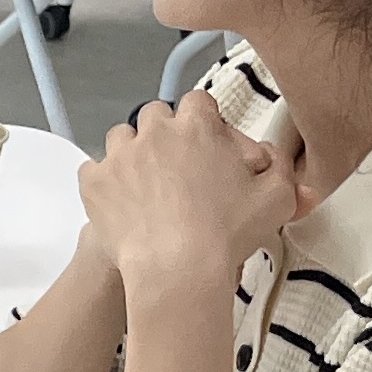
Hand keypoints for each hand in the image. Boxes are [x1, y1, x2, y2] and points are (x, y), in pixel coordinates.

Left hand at [74, 90, 303, 294]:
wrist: (177, 268)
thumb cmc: (227, 233)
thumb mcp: (276, 197)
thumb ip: (280, 169)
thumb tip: (272, 158)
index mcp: (197, 127)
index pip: (198, 102)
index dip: (203, 120)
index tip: (207, 142)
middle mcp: (154, 133)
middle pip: (156, 115)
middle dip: (165, 134)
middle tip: (178, 165)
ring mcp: (119, 156)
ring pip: (121, 137)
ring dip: (133, 153)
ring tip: (147, 183)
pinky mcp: (94, 183)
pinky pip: (92, 169)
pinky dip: (104, 181)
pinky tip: (120, 199)